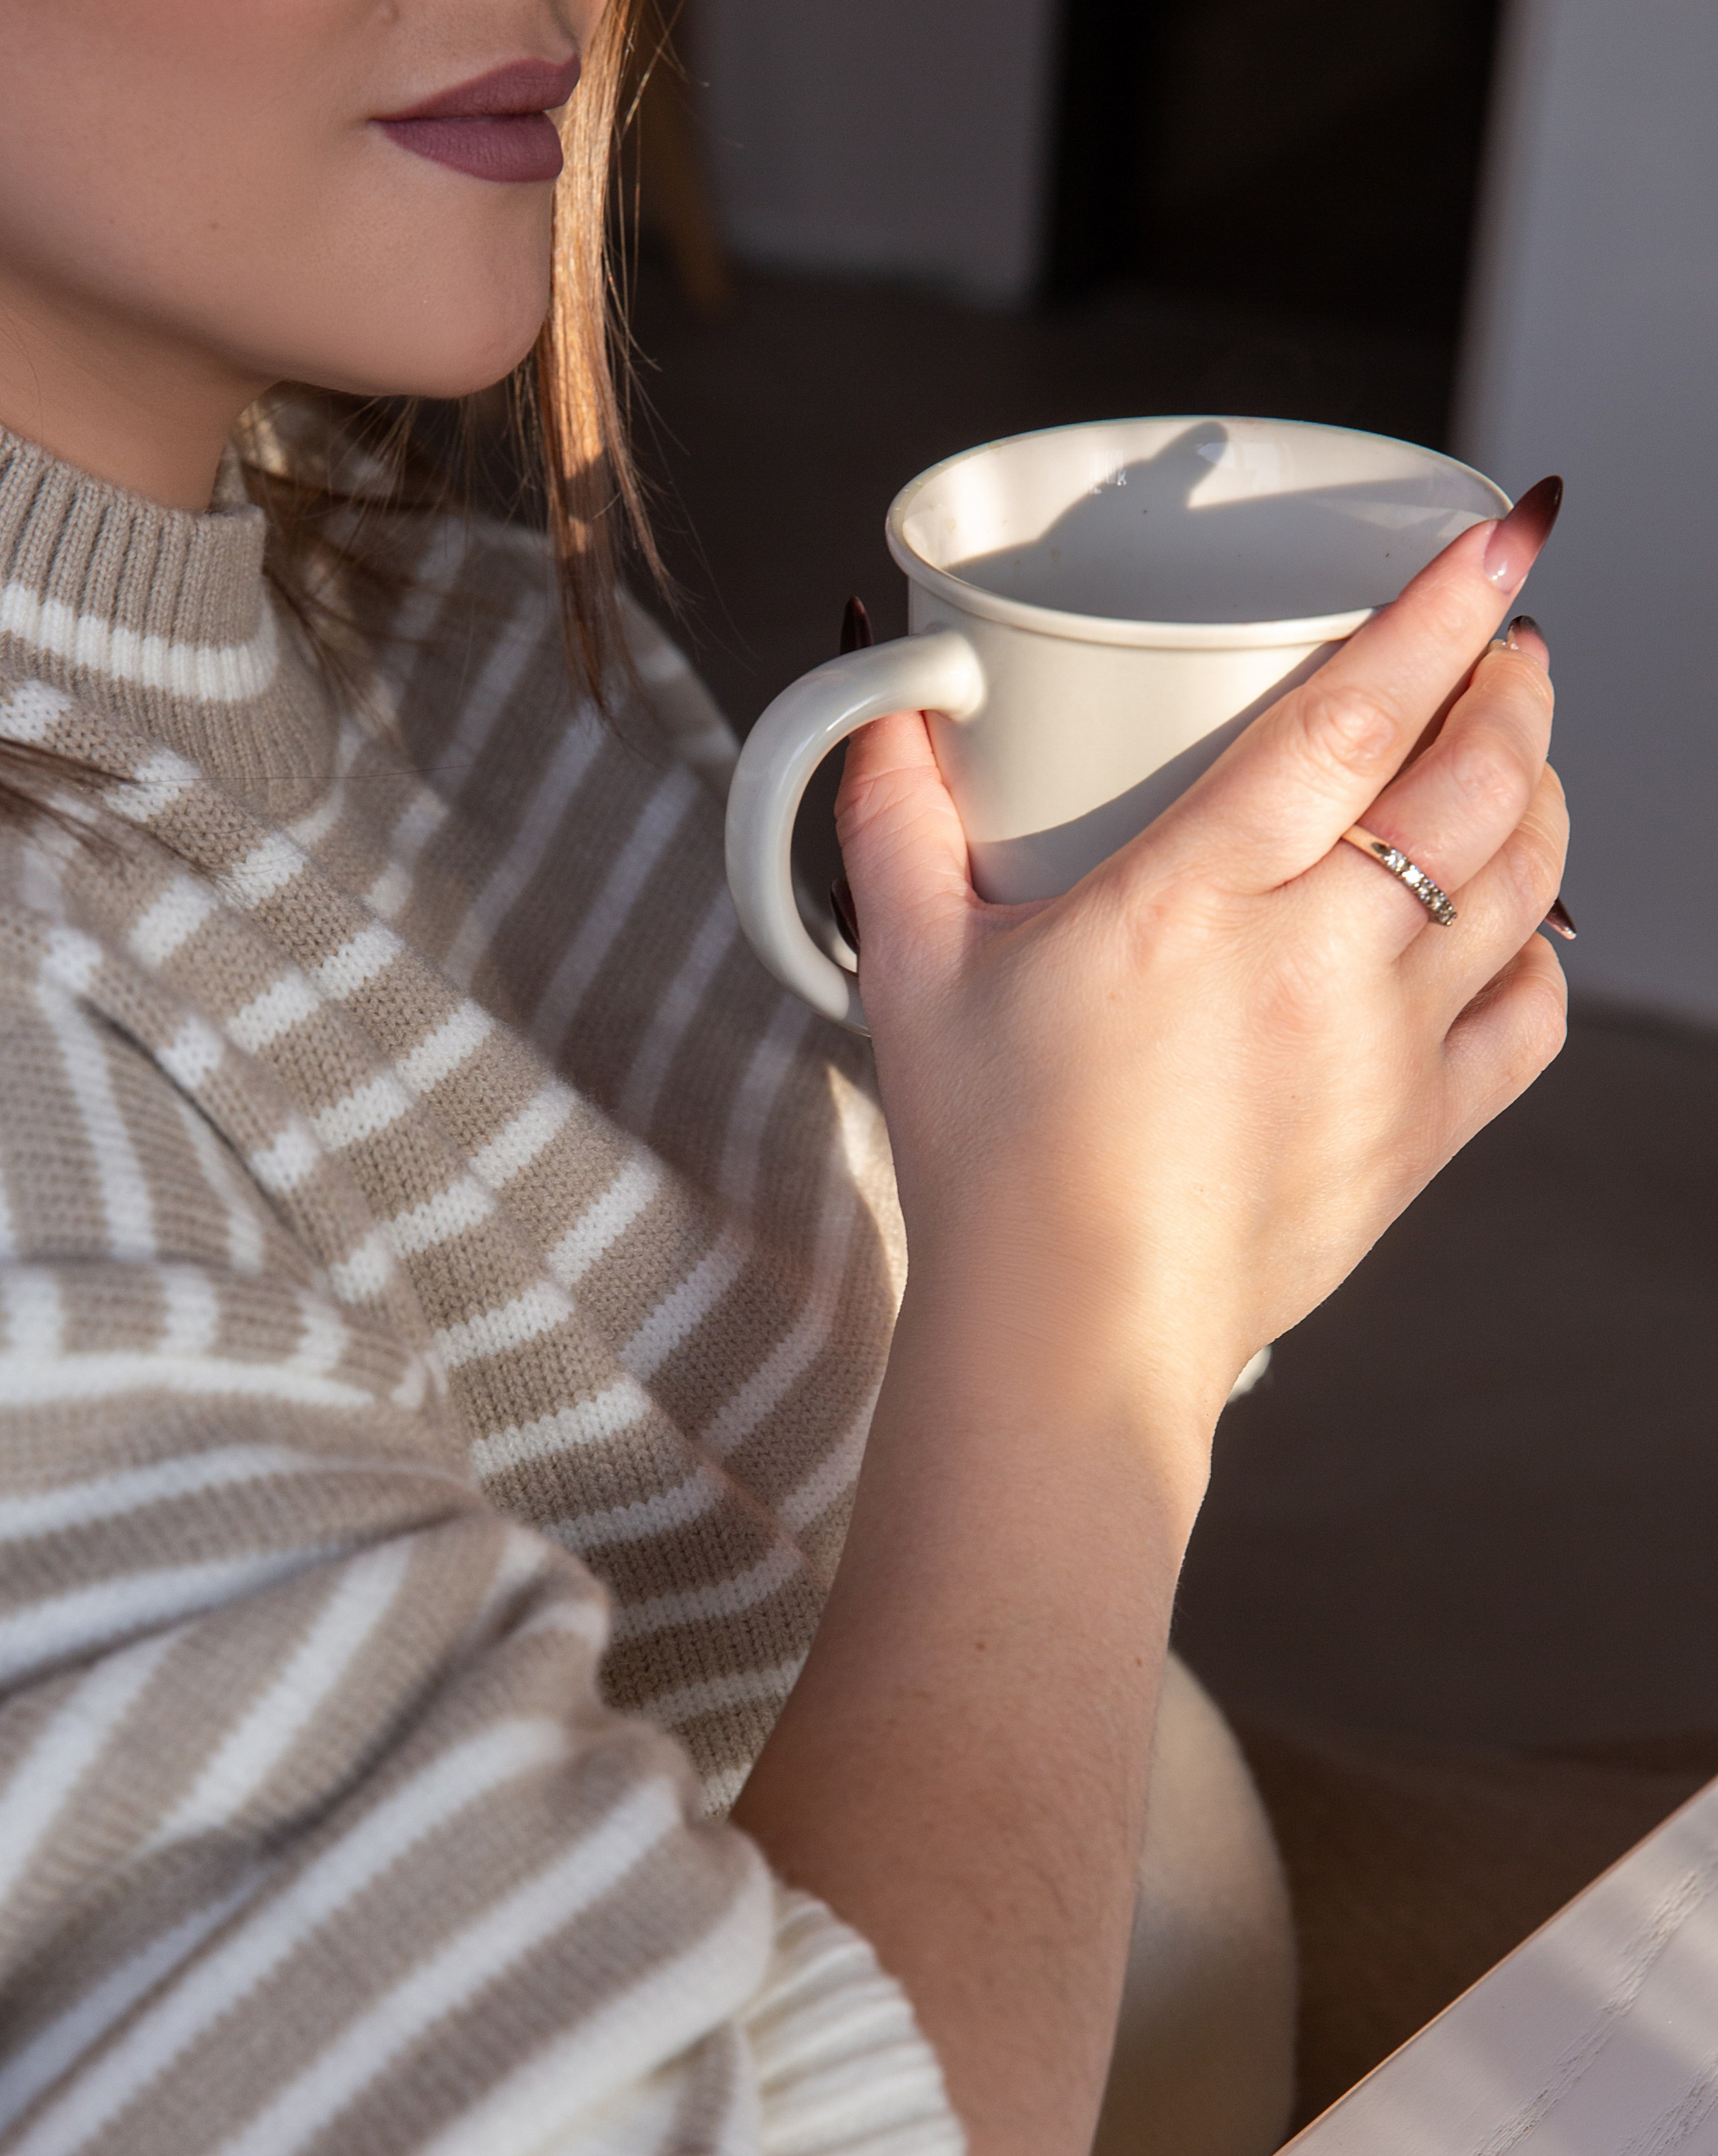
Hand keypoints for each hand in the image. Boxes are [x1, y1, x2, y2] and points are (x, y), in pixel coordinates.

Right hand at [836, 496, 1568, 1442]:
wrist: (1069, 1340)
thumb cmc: (990, 1166)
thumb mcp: (915, 975)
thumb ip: (894, 820)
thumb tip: (890, 699)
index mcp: (1192, 902)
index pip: (1355, 718)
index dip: (1444, 612)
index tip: (1502, 541)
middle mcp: (1316, 964)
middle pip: (1474, 782)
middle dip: (1515, 685)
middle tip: (1506, 639)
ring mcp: (1385, 1053)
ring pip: (1522, 881)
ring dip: (1538, 790)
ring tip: (1514, 745)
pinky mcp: (1421, 1135)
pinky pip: (1531, 1012)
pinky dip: (1539, 945)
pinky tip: (1511, 916)